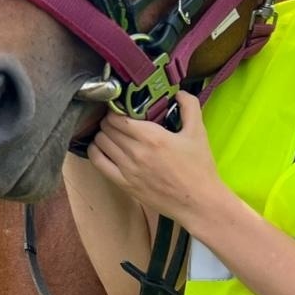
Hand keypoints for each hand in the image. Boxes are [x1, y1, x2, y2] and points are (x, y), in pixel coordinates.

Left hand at [85, 91, 226, 230]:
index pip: (117, 117)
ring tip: (111, 134)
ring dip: (103, 135)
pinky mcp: (123, 184)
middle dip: (109, 121)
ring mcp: (127, 169)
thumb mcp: (198, 132)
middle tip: (118, 121)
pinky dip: (95, 151)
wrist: (198, 202)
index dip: (116, 110)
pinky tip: (101, 148)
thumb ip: (189, 106)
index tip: (122, 110)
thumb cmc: (199, 167)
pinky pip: (98, 163)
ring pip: (100, 143)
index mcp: (152, 137)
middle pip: (106, 128)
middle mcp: (136, 152)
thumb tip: (179, 92)